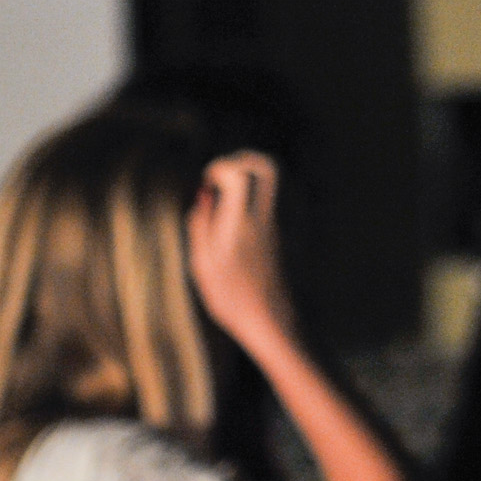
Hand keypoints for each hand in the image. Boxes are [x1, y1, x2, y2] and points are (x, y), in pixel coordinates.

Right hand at [186, 152, 296, 347]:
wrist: (270, 320)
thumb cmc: (231, 298)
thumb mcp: (202, 266)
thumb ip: (201, 226)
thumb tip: (203, 196)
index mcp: (241, 224)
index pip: (240, 175)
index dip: (220, 167)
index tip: (206, 183)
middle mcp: (264, 218)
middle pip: (267, 169)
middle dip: (243, 160)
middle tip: (222, 174)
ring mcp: (276, 225)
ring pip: (271, 183)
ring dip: (248, 178)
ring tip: (224, 195)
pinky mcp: (280, 234)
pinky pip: (269, 201)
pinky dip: (252, 197)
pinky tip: (233, 216)